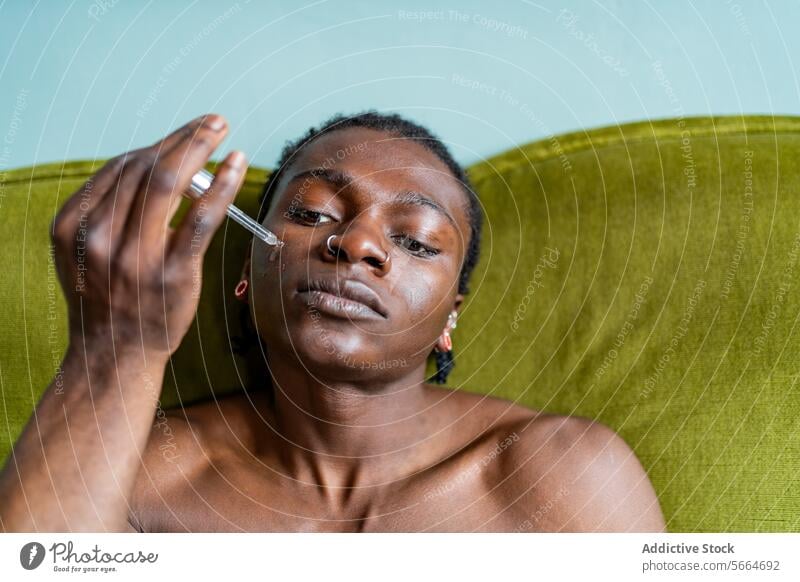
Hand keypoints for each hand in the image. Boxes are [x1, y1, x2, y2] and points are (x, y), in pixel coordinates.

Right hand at [50, 114, 246, 358]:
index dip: (159, 143)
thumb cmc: (109, 298)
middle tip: (213, 121)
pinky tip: (236, 165)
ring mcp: (135, 256)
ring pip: (168, 184)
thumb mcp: (88, 250)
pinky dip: (221, 186)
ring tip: (221, 132)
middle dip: (183, 138)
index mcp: (74, 223)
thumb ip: (110, 210)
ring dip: (200, 148)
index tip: (186, 132)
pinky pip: (200, 219)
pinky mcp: (172, 274)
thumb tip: (156, 164)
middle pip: (145, 168)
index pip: (121, 167)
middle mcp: (99, 236)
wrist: (114, 355)